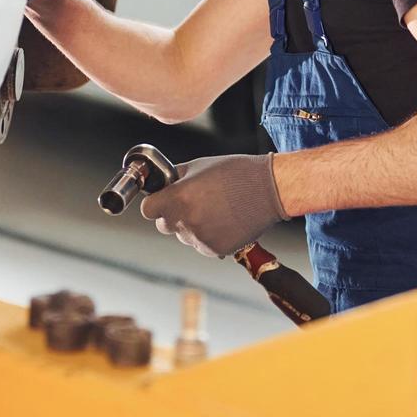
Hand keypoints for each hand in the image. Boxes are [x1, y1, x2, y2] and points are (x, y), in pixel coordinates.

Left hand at [139, 154, 287, 256]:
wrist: (269, 189)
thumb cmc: (236, 173)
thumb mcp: (199, 166)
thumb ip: (176, 178)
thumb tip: (162, 184)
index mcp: (178, 199)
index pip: (148, 210)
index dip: (155, 204)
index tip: (162, 200)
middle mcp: (186, 222)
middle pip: (164, 225)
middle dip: (173, 216)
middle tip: (193, 203)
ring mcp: (200, 239)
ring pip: (185, 236)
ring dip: (193, 227)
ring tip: (215, 210)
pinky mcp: (215, 250)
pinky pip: (202, 245)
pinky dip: (209, 236)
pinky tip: (224, 221)